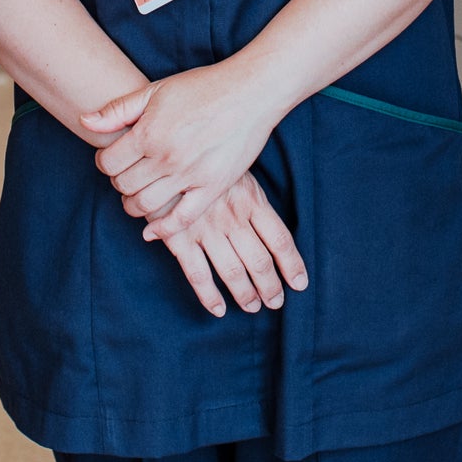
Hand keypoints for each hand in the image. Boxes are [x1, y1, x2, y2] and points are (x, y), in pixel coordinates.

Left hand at [84, 61, 281, 240]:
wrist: (250, 92)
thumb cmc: (203, 87)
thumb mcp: (156, 90)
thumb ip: (118, 110)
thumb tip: (85, 121)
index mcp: (149, 133)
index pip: (109, 164)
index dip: (105, 163)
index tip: (113, 159)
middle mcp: (166, 157)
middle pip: (125, 186)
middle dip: (120, 182)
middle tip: (128, 174)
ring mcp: (190, 175)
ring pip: (146, 206)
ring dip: (134, 205)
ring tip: (138, 196)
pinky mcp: (213, 187)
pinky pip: (181, 220)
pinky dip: (162, 230)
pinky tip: (151, 231)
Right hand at [150, 172, 308, 318]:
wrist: (162, 151)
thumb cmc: (204, 162)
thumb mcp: (236, 172)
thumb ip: (252, 201)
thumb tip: (272, 232)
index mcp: (251, 200)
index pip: (279, 240)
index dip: (292, 265)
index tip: (299, 284)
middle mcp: (232, 217)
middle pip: (260, 261)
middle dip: (271, 287)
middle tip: (275, 302)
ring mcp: (206, 229)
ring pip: (233, 271)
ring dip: (246, 294)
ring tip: (253, 307)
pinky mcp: (179, 237)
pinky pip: (198, 274)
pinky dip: (210, 296)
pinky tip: (219, 309)